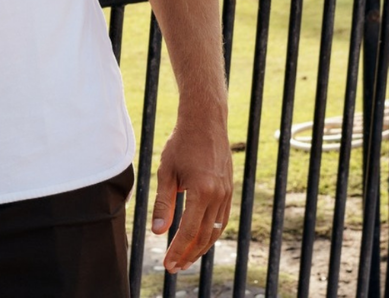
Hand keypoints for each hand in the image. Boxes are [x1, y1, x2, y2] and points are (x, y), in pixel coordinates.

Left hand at [151, 114, 232, 273]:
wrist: (205, 121)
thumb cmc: (182, 143)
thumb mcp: (167, 171)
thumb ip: (164, 202)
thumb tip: (158, 231)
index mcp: (202, 191)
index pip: (188, 231)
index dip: (178, 250)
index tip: (167, 264)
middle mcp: (218, 195)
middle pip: (204, 236)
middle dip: (189, 254)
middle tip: (175, 267)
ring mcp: (227, 192)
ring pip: (215, 230)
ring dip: (201, 247)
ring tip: (186, 258)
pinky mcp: (229, 189)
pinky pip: (222, 219)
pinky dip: (211, 233)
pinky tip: (200, 238)